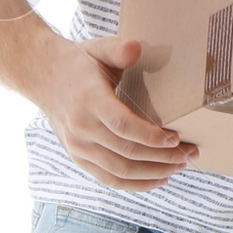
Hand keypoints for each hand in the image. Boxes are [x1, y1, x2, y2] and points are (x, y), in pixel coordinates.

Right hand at [34, 35, 199, 190]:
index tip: (176, 139)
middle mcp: (81, 128)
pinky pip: (109, 180)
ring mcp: (78, 147)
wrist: (42, 77)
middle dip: (163, 157)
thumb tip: (135, 47)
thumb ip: (117, 49)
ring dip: (154, 173)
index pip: (123, 125)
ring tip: (178, 167)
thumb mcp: (97, 49)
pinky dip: (135, 185)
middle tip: (190, 153)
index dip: (151, 136)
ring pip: (120, 171)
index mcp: (89, 100)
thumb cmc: (78, 63)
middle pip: (127, 152)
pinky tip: (157, 180)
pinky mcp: (78, 159)